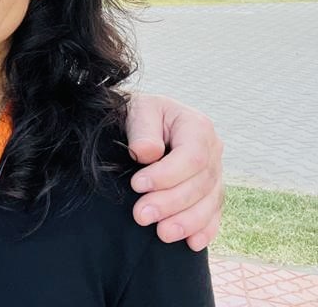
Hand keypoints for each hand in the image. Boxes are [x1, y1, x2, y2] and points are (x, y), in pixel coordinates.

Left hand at [125, 93, 223, 250]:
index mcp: (197, 126)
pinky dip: (205, 229)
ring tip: (162, 233)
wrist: (146, 120)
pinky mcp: (212, 190)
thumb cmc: (141, 113)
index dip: (167, 175)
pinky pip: (214, 212)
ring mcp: (216, 172)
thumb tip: (147, 153)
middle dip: (170, 203)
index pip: (191, 157)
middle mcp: (213, 149)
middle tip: (141, 216)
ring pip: (209, 202)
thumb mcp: (138, 110)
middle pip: (200, 183)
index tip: (137, 185)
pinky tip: (192, 243)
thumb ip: (142, 130)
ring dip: (186, 221)